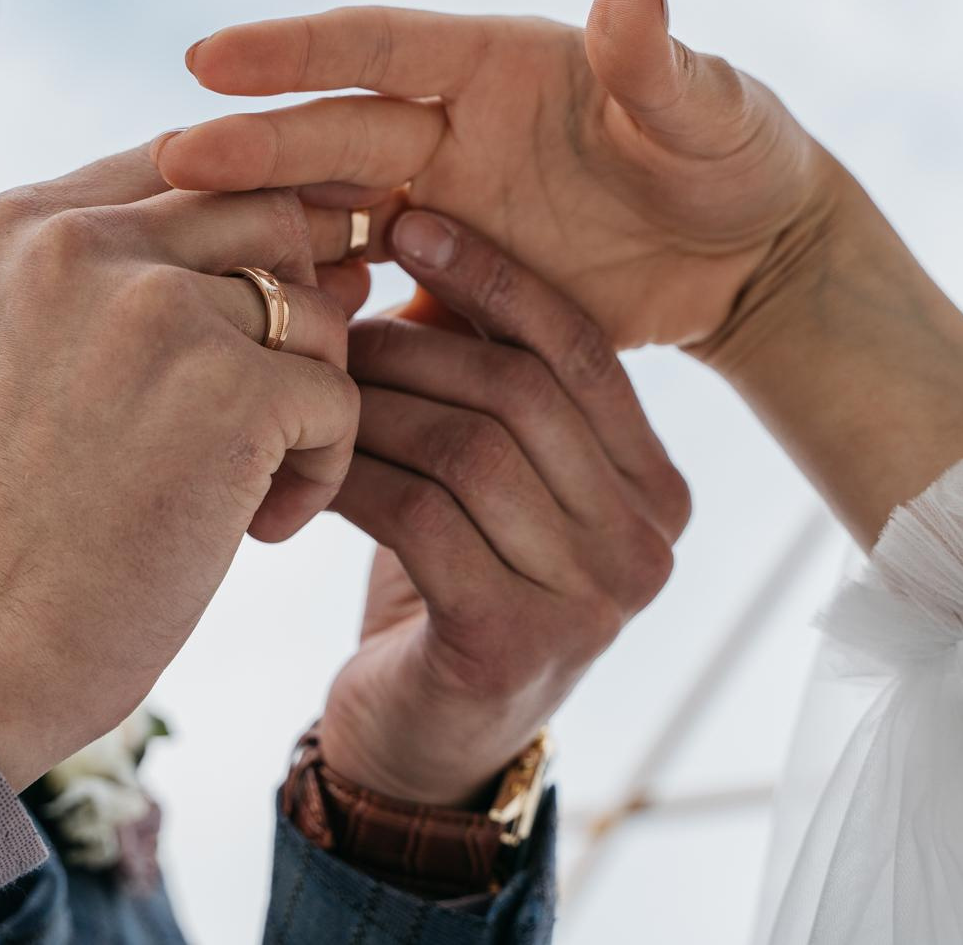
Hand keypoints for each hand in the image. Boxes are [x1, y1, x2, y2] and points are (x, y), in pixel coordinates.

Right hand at [0, 145, 366, 790]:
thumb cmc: (35, 512)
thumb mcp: (57, 352)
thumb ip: (163, 269)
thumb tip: (348, 232)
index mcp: (25, 221)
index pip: (195, 159)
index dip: (256, 233)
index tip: (255, 328)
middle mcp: (79, 241)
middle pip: (271, 213)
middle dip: (299, 309)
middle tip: (271, 407)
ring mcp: (153, 309)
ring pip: (316, 306)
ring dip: (311, 397)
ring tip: (251, 482)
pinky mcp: (225, 389)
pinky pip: (339, 394)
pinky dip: (320, 468)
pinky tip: (258, 526)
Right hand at [157, 0, 835, 350]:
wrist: (745, 251)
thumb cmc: (735, 156)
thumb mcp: (709, 112)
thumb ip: (656, 66)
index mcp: (492, 67)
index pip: (377, 45)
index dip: (295, 51)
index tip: (207, 58)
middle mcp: (449, 131)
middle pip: (335, 136)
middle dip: (254, 147)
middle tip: (169, 165)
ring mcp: (442, 208)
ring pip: (332, 216)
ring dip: (266, 229)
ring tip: (183, 253)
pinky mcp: (449, 282)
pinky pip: (371, 299)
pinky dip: (324, 318)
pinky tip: (264, 348)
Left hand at [317, 209, 689, 806]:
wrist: (423, 742)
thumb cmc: (451, 578)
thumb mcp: (486, 467)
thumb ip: (485, 366)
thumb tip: (427, 219)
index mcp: (657, 489)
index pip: (583, 350)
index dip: (494, 276)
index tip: (411, 221)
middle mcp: (646, 546)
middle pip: (523, 394)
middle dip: (413, 344)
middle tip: (327, 323)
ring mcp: (591, 602)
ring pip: (469, 449)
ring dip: (372, 406)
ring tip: (308, 387)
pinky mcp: (513, 642)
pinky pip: (420, 515)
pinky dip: (351, 473)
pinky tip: (304, 462)